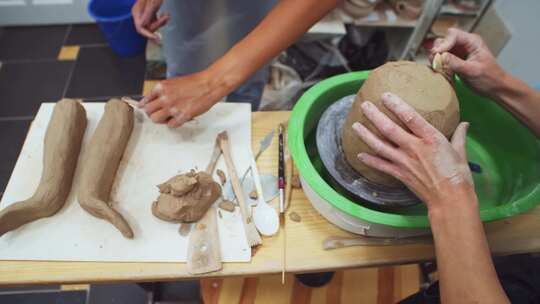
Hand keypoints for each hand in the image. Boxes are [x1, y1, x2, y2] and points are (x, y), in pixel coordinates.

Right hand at [132, 0, 168, 40]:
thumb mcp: (152, 4)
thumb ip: (148, 15)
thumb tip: (143, 26)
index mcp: (137, 12)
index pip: (140, 28)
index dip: (148, 34)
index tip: (156, 38)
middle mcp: (140, 14)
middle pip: (147, 27)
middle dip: (157, 24)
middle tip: (166, 18)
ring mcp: (145, 13)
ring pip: (152, 24)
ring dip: (161, 22)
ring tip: (167, 15)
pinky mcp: (151, 11)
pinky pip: (155, 20)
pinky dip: (161, 19)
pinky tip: (166, 14)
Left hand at [138, 71, 228, 127]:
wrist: (208, 85)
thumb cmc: (194, 83)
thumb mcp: (173, 82)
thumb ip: (162, 92)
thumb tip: (152, 101)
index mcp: (161, 87)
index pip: (145, 100)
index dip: (145, 106)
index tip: (145, 109)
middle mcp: (165, 97)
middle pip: (148, 111)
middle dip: (152, 113)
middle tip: (159, 113)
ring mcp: (173, 107)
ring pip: (156, 119)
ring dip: (161, 120)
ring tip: (168, 117)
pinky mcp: (182, 116)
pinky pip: (171, 125)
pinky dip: (173, 123)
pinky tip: (179, 118)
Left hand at [351, 92, 474, 208]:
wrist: (450, 199)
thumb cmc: (458, 175)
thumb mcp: (460, 152)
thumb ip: (459, 135)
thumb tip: (464, 123)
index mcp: (431, 138)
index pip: (410, 117)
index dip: (396, 105)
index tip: (385, 95)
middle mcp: (414, 148)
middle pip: (389, 129)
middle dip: (375, 116)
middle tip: (364, 106)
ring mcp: (405, 161)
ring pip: (380, 146)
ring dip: (366, 135)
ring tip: (355, 126)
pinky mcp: (400, 174)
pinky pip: (381, 166)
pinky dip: (370, 160)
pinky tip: (359, 155)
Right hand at [431, 28, 505, 98]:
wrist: (495, 88)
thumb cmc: (489, 78)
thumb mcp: (472, 71)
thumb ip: (456, 63)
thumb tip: (441, 56)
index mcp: (472, 41)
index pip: (453, 35)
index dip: (443, 44)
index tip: (437, 55)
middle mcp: (465, 43)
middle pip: (444, 40)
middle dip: (438, 50)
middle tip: (435, 62)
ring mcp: (459, 51)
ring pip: (441, 49)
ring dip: (437, 57)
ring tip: (437, 67)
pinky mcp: (456, 60)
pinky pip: (443, 58)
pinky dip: (439, 63)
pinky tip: (440, 70)